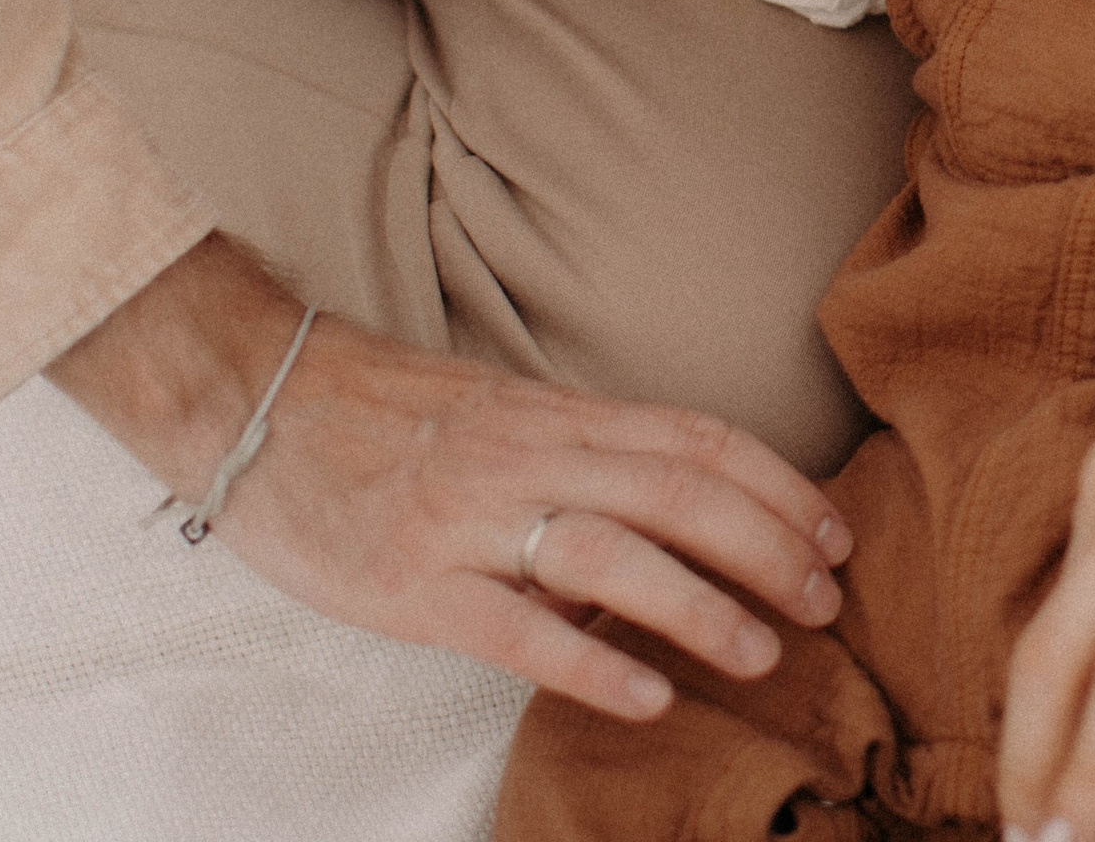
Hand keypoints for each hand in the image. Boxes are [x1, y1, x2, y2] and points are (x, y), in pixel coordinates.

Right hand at [48, 234, 849, 719]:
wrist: (259, 397)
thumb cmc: (387, 414)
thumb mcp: (503, 417)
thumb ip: (582, 457)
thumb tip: (669, 522)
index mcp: (562, 413)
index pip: (701, 439)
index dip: (779, 486)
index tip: (835, 533)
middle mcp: (535, 455)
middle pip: (683, 492)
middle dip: (770, 546)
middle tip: (827, 599)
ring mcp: (474, 518)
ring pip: (618, 554)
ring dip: (705, 605)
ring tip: (765, 652)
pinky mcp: (414, 584)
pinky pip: (517, 629)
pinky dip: (592, 661)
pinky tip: (650, 697)